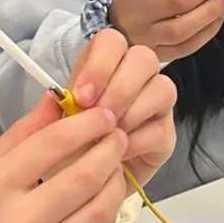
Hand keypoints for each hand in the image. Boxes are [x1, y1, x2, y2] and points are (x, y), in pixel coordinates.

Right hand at [0, 101, 130, 222]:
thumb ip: (17, 139)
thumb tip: (57, 101)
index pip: (53, 144)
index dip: (88, 124)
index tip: (104, 115)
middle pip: (85, 176)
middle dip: (111, 149)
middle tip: (118, 137)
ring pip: (99, 212)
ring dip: (115, 184)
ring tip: (115, 169)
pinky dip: (105, 220)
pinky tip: (102, 205)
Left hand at [68, 28, 175, 185]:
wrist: (83, 180)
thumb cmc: (71, 142)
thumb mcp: (57, 121)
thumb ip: (59, 106)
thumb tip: (59, 98)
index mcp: (105, 64)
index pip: (112, 42)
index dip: (99, 65)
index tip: (81, 97)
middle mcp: (136, 76)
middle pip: (144, 58)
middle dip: (119, 88)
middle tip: (98, 115)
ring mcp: (156, 103)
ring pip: (163, 87)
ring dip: (132, 112)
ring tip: (108, 135)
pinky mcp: (166, 133)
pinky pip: (161, 129)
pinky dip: (137, 141)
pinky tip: (117, 153)